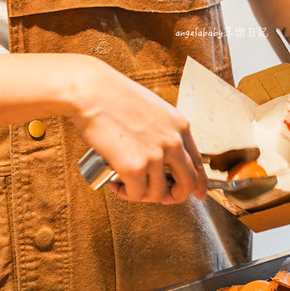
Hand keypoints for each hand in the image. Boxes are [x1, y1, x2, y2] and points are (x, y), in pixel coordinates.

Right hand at [70, 62, 206, 203]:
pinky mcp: (135, 168)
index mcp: (180, 126)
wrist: (91, 92)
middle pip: (187, 182)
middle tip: (164, 198)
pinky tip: (116, 185)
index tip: (197, 192)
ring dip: (143, 195)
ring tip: (128, 184)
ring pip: (159, 194)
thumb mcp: (152, 109)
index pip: (198, 162)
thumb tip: (161, 154)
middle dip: (176, 196)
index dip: (198, 182)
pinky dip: (126, 194)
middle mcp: (173, 142)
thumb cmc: (113, 96)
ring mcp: (155, 156)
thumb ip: (162, 129)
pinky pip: (136, 194)